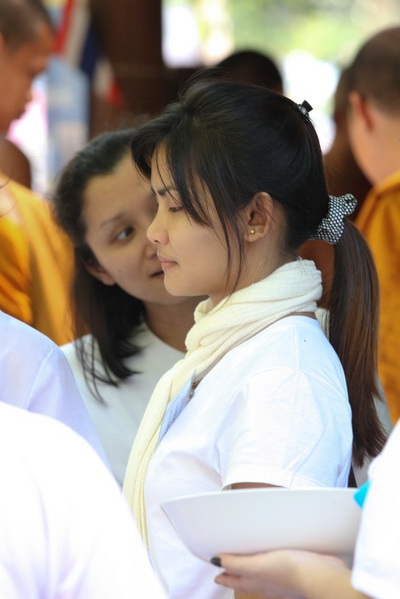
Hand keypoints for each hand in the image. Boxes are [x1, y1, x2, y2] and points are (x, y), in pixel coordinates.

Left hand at [213, 550, 349, 597]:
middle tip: (228, 564)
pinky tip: (277, 553)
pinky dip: (273, 560)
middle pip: (248, 577)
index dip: (225, 575)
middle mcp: (269, 581)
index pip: (236, 580)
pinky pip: (280, 564)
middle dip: (237, 571)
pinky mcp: (298, 568)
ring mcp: (283, 577)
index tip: (216, 571)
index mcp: (258, 581)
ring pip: (263, 572)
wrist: (325, 577)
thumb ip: (239, 563)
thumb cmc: (293, 574)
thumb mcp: (261, 565)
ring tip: (249, 557)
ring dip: (254, 565)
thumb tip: (217, 561)